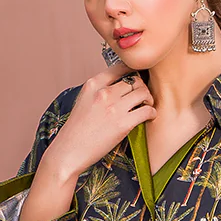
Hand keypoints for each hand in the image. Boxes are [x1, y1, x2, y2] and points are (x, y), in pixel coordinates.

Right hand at [41, 56, 155, 180]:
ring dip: (148, 99)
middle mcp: (103, 93)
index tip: (137, 79)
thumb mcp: (83, 101)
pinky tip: (149, 117)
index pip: (121, 67)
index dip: (133, 71)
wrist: (68, 152)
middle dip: (142, 87)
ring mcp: (113, 108)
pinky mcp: (122, 124)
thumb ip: (99, 91)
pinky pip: (147, 111)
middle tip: (142, 97)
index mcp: (93, 84)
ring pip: (143, 92)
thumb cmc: (75, 131)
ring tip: (146, 106)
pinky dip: (151, 113)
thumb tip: (119, 86)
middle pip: (135, 80)